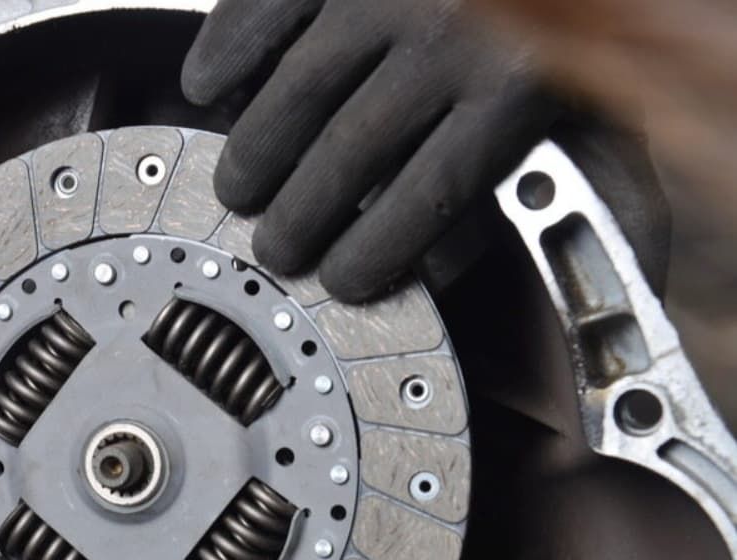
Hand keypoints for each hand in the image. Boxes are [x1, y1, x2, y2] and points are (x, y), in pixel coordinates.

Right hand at [182, 0, 554, 301]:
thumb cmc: (582, 0)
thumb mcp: (605, 90)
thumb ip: (591, 174)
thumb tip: (563, 255)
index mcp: (519, 83)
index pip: (427, 198)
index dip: (373, 252)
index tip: (343, 280)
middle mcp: (448, 36)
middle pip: (348, 156)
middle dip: (299, 219)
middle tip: (275, 248)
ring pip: (296, 93)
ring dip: (254, 154)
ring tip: (236, 190)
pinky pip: (266, 7)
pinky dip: (226, 48)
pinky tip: (206, 86)